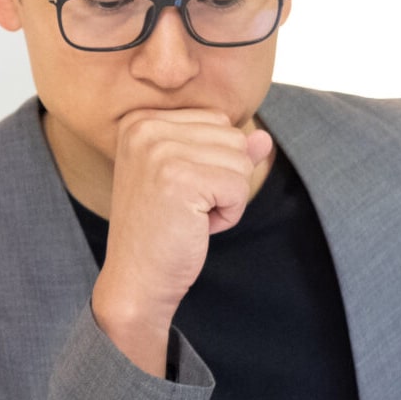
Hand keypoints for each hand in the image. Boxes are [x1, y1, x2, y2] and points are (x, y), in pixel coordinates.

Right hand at [91, 109, 272, 376]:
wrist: (136, 279)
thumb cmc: (161, 231)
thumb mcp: (192, 181)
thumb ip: (226, 152)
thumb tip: (264, 138)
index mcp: (141, 121)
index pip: (216, 120)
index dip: (211, 162)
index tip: (177, 190)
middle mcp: (145, 128)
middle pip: (232, 136)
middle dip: (222, 179)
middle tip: (183, 207)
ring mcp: (159, 152)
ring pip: (240, 160)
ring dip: (226, 197)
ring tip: (188, 216)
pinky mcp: (180, 179)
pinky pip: (239, 187)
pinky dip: (228, 215)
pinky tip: (196, 227)